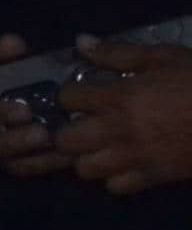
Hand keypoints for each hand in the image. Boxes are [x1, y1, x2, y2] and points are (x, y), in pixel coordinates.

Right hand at [0, 38, 78, 177]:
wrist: (37, 96)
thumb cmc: (21, 76)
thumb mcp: (13, 62)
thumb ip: (9, 54)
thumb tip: (10, 42)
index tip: (25, 111)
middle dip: (10, 141)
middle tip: (43, 134)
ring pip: (2, 161)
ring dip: (29, 156)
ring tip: (58, 146)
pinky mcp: (13, 162)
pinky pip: (24, 169)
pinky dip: (44, 164)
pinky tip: (67, 156)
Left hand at [50, 39, 191, 197]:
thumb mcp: (164, 57)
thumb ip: (119, 53)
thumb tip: (82, 43)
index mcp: (119, 97)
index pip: (68, 99)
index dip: (71, 95)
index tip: (83, 94)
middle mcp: (118, 130)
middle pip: (66, 141)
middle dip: (69, 131)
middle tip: (86, 124)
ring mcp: (134, 157)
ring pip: (85, 169)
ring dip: (89, 157)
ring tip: (103, 145)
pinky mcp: (153, 177)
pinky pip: (116, 187)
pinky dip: (116, 177)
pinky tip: (126, 163)